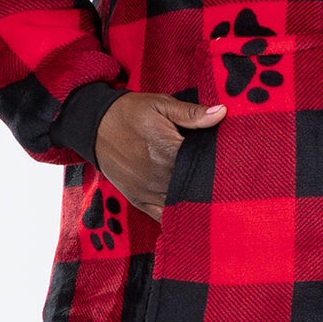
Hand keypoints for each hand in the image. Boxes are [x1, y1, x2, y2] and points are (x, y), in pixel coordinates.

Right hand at [93, 91, 226, 220]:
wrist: (93, 125)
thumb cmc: (130, 112)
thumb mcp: (161, 105)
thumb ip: (191, 113)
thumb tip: (221, 113)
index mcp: (169, 151)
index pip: (206, 164)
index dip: (220, 162)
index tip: (229, 158)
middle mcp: (160, 176)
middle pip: (197, 186)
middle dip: (210, 182)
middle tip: (223, 175)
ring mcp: (149, 191)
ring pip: (183, 204)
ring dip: (196, 199)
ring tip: (208, 191)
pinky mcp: (139, 201)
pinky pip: (164, 216)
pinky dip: (177, 215)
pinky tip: (189, 209)